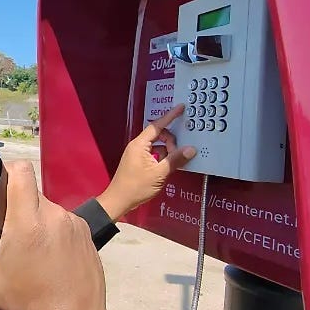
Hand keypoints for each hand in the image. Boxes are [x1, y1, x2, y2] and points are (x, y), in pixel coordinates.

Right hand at [0, 161, 110, 309]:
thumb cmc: (24, 304)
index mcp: (27, 222)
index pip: (20, 171)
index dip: (7, 171)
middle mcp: (55, 216)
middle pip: (32, 193)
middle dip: (18, 205)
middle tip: (9, 232)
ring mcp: (76, 224)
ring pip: (50, 209)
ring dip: (38, 220)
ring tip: (32, 250)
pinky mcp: (89, 236)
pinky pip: (67, 223)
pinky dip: (56, 233)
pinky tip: (51, 258)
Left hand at [96, 104, 194, 219]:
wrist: (118, 201)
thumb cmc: (136, 186)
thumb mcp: (159, 174)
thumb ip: (175, 160)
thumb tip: (191, 149)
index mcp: (140, 144)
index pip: (157, 125)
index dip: (170, 116)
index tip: (181, 108)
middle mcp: (138, 146)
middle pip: (159, 135)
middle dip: (171, 142)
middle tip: (179, 155)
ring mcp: (138, 154)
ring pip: (158, 146)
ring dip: (168, 152)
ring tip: (175, 163)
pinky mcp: (139, 162)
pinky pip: (154, 154)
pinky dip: (163, 158)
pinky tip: (169, 167)